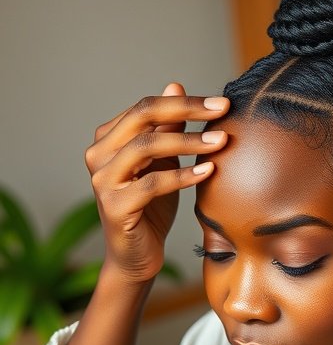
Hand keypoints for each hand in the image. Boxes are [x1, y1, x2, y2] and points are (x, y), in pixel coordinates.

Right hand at [85, 83, 228, 282]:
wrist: (137, 258)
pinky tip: (208, 171)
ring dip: (189, 142)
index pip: (146, 107)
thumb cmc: (150, 210)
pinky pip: (152, 183)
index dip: (184, 101)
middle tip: (223, 111)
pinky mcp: (115, 206)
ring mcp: (103, 181)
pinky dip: (183, 175)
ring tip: (221, 142)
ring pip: (146, 148)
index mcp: (107, 139)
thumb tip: (176, 85)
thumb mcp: (162, 164)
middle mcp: (98, 155)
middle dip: (186, 111)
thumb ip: (166, 129)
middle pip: (143, 117)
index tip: (220, 103)